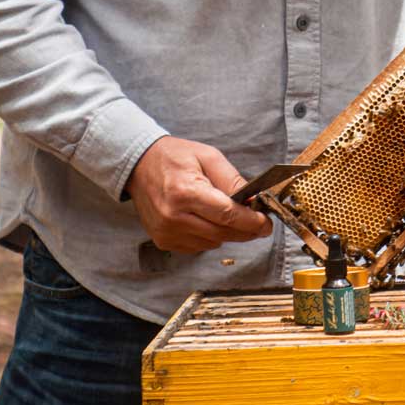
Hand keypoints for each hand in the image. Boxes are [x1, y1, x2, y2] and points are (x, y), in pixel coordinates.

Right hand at [125, 135, 272, 253]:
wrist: (139, 165)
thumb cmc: (174, 157)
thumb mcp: (208, 157)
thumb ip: (232, 180)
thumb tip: (253, 201)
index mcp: (186, 192)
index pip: (228, 215)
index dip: (252, 222)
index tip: (266, 223)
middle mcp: (173, 216)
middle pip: (223, 233)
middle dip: (246, 230)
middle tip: (259, 223)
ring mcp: (166, 232)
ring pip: (212, 243)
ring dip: (226, 232)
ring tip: (227, 214)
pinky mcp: (163, 241)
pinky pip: (198, 246)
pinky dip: (209, 236)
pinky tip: (206, 219)